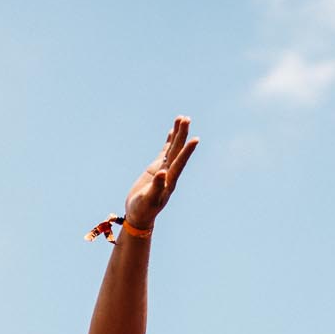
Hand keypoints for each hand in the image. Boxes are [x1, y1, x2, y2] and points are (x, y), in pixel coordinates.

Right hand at [122, 116, 198, 231]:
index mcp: (169, 181)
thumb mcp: (148, 200)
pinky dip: (169, 141)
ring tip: (182, 118)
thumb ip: (156, 187)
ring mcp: (164, 169)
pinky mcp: (156, 168)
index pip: (179, 163)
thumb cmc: (143, 210)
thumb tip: (162, 173)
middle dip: (182, 135)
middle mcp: (169, 173)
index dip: (187, 151)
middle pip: (177, 151)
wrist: (139, 215)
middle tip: (186, 119)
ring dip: (177, 134)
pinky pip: (164, 152)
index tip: (195, 139)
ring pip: (172, 148)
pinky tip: (172, 132)